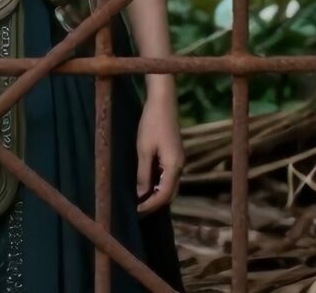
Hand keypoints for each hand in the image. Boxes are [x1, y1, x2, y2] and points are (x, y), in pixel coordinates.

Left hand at [134, 85, 183, 212]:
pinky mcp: (174, 155)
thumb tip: (140, 195)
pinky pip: (167, 176)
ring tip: (138, 200)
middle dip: (154, 204)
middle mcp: (180, 166)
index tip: (135, 212)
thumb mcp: (144, 151)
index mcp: (174, 167)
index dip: (149, 206)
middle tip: (136, 209)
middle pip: (169, 194)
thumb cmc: (151, 124)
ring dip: (155, 194)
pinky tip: (145, 185)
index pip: (164, 196)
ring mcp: (178, 161)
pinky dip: (157, 184)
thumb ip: (143, 174)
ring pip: (169, 186)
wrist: (163, 103)